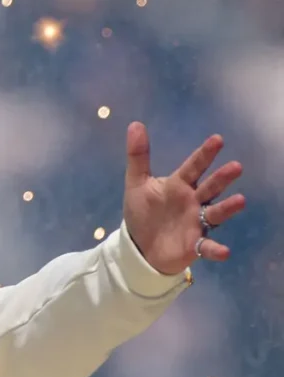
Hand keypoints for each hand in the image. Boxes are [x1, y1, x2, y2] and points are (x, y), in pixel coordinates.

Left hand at [123, 122, 245, 275]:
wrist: (140, 245)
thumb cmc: (143, 212)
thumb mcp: (137, 184)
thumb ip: (138, 156)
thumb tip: (135, 124)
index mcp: (179, 185)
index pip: (194, 167)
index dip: (204, 154)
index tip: (217, 139)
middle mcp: (193, 201)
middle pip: (210, 187)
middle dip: (221, 178)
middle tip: (235, 167)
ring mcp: (196, 222)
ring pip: (215, 213)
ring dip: (227, 208)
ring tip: (240, 200)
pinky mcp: (194, 244)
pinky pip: (207, 246)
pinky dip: (215, 249)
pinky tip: (224, 251)